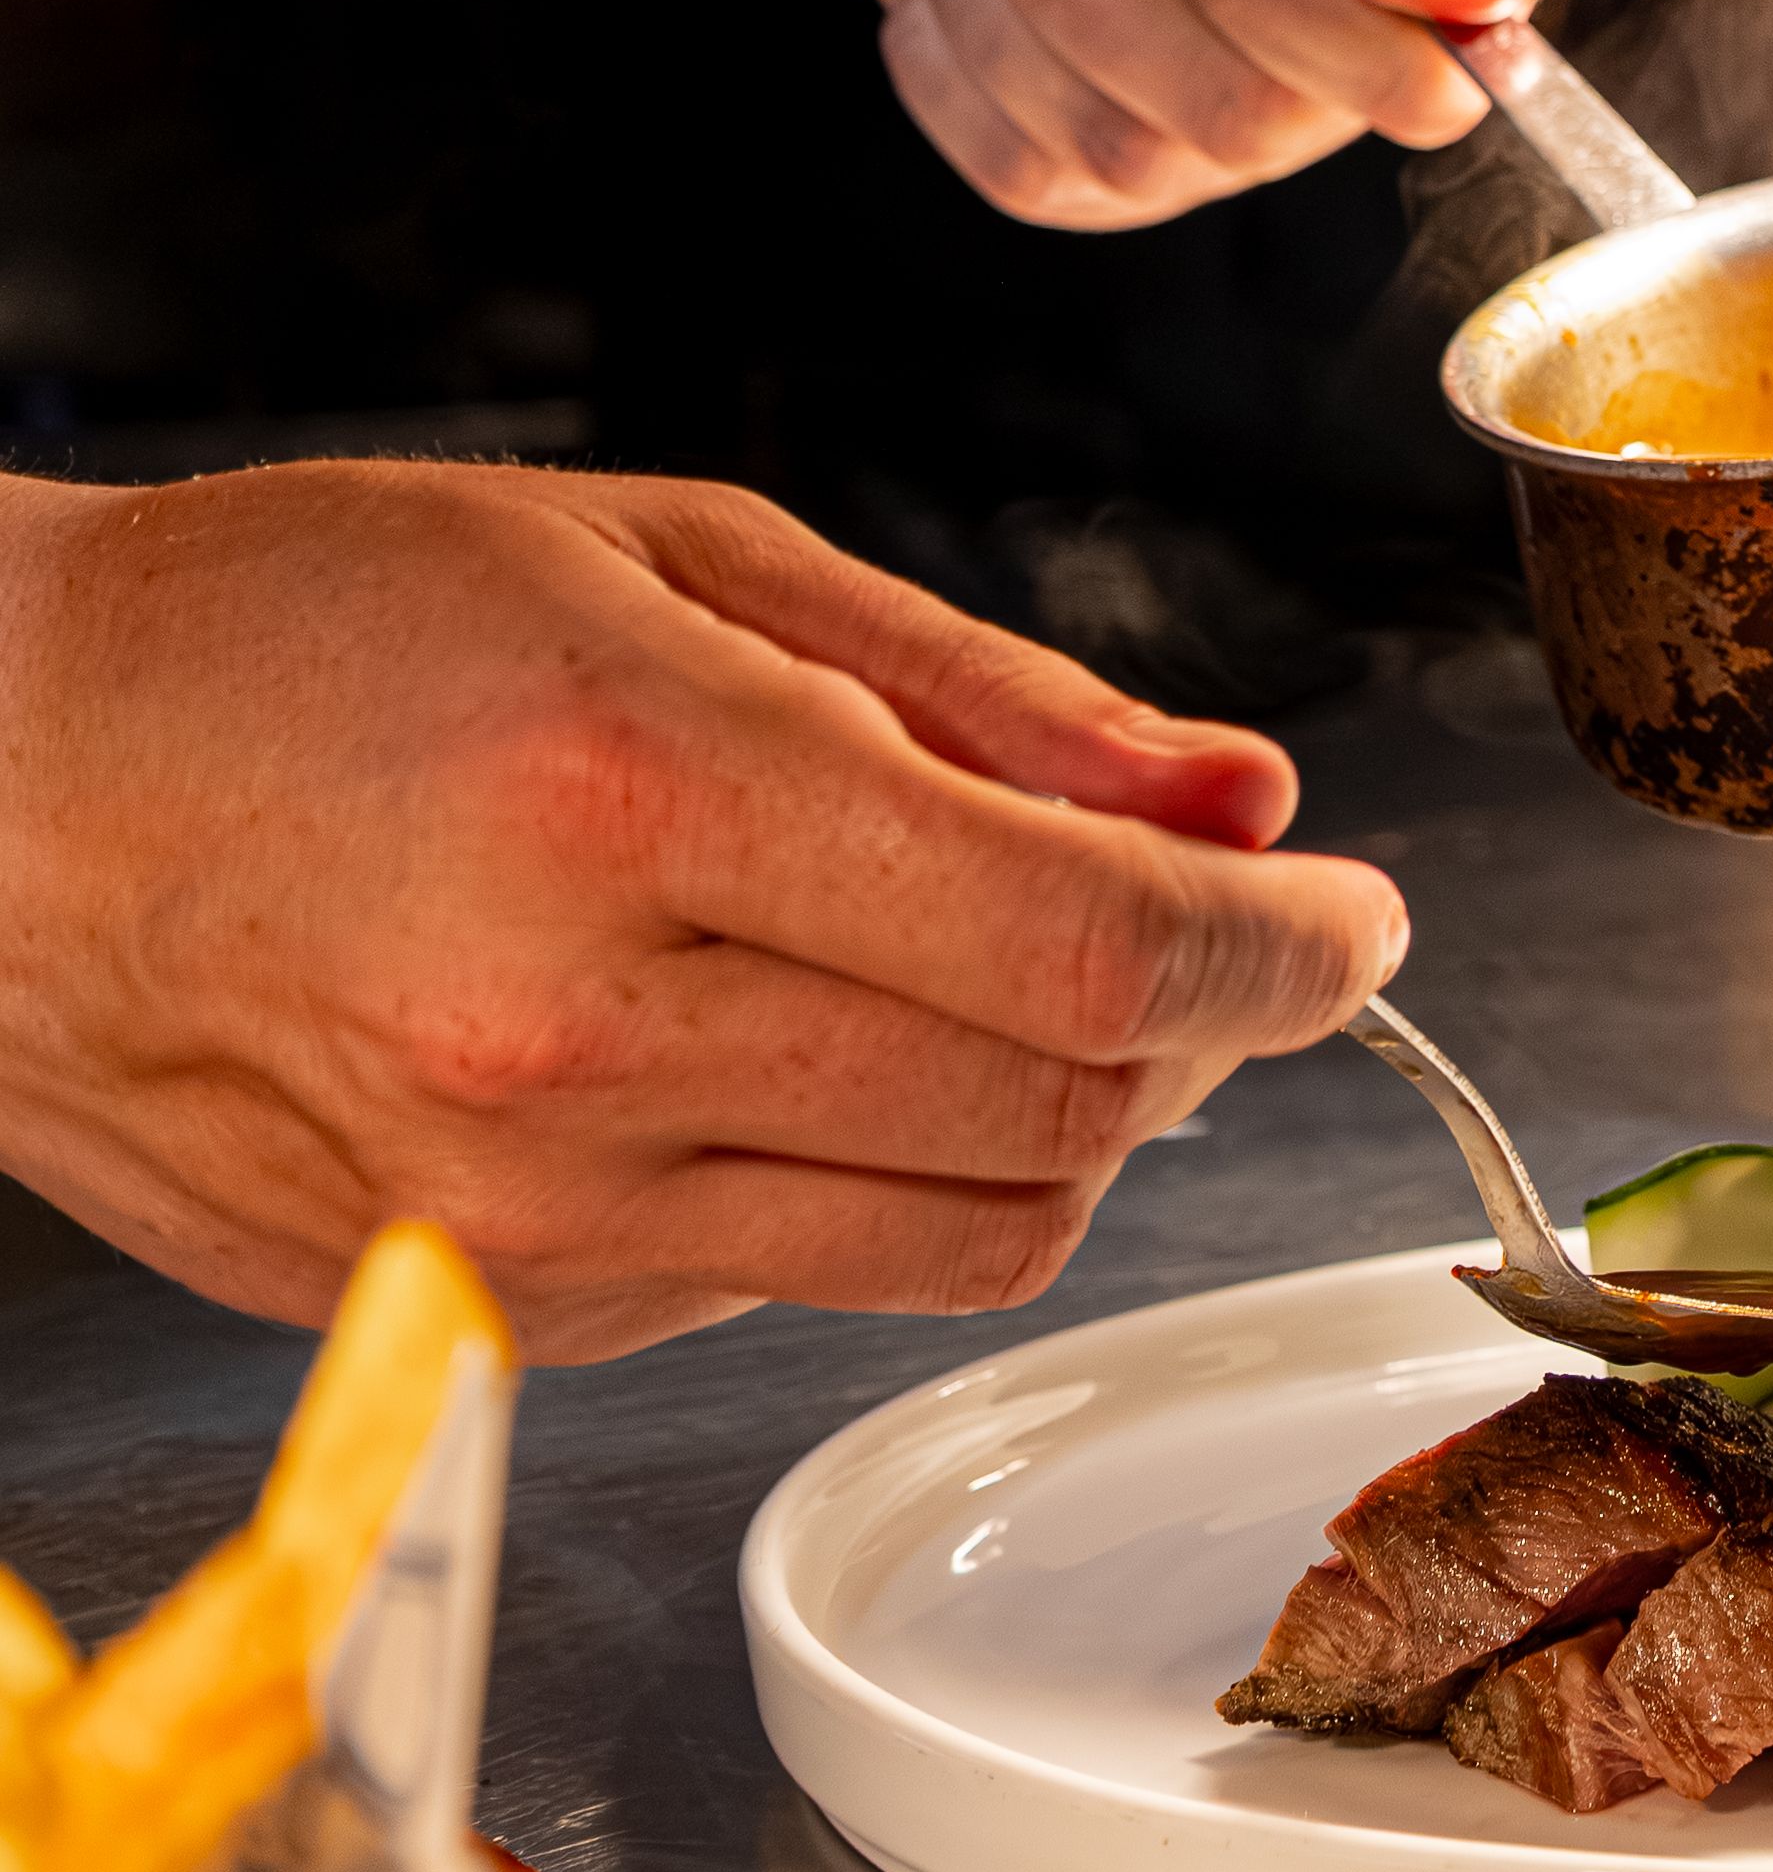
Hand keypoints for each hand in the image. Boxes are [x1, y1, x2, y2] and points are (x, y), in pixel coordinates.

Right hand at [0, 463, 1404, 1359]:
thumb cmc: (316, 635)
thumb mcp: (677, 563)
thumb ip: (994, 700)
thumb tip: (1240, 804)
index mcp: (636, 790)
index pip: (1090, 946)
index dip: (1284, 951)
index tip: (1357, 923)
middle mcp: (576, 1033)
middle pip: (1068, 1112)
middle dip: (1202, 1027)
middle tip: (1195, 928)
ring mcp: (525, 1210)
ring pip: (976, 1233)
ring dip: (1075, 1121)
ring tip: (1011, 985)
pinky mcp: (498, 1309)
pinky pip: (817, 1279)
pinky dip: (894, 1178)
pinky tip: (805, 1050)